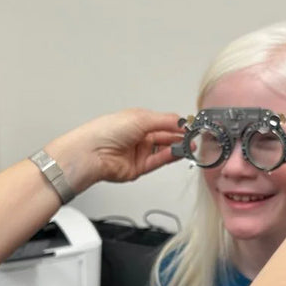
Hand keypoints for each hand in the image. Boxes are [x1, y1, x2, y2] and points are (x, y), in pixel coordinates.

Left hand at [46, 108, 183, 190]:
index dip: (178, 124)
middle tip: (194, 138)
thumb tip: (183, 121)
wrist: (92, 153)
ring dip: (177, 148)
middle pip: (166, 136)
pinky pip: (158, 161)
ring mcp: (139, 152)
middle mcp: (139, 136)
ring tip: (189, 146)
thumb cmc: (107, 131)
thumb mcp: (141, 118)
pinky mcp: (139, 167)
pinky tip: (179, 153)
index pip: (164, 122)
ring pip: (164, 150)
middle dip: (180, 137)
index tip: (191, 126)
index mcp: (138, 120)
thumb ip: (166, 121)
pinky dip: (169, 157)